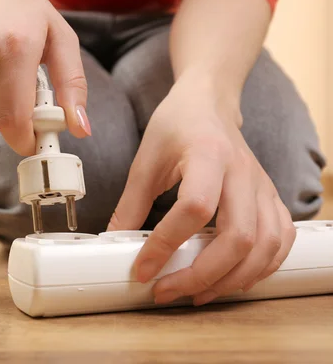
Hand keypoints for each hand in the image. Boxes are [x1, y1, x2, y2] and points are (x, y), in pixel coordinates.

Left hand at [107, 74, 295, 305]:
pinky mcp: (271, 197)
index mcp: (208, 155)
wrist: (209, 104)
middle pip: (238, 237)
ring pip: (265, 246)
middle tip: (168, 290)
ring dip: (232, 279)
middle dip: (202, 275)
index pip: (194, 208)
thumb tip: (116, 243)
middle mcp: (242, 173)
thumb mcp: (145, 160)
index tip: (143, 268)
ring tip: (197, 293)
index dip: (167, 244)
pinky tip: (233, 278)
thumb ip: (131, 204)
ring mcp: (262, 186)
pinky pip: (281, 240)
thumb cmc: (177, 125)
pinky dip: (261, 268)